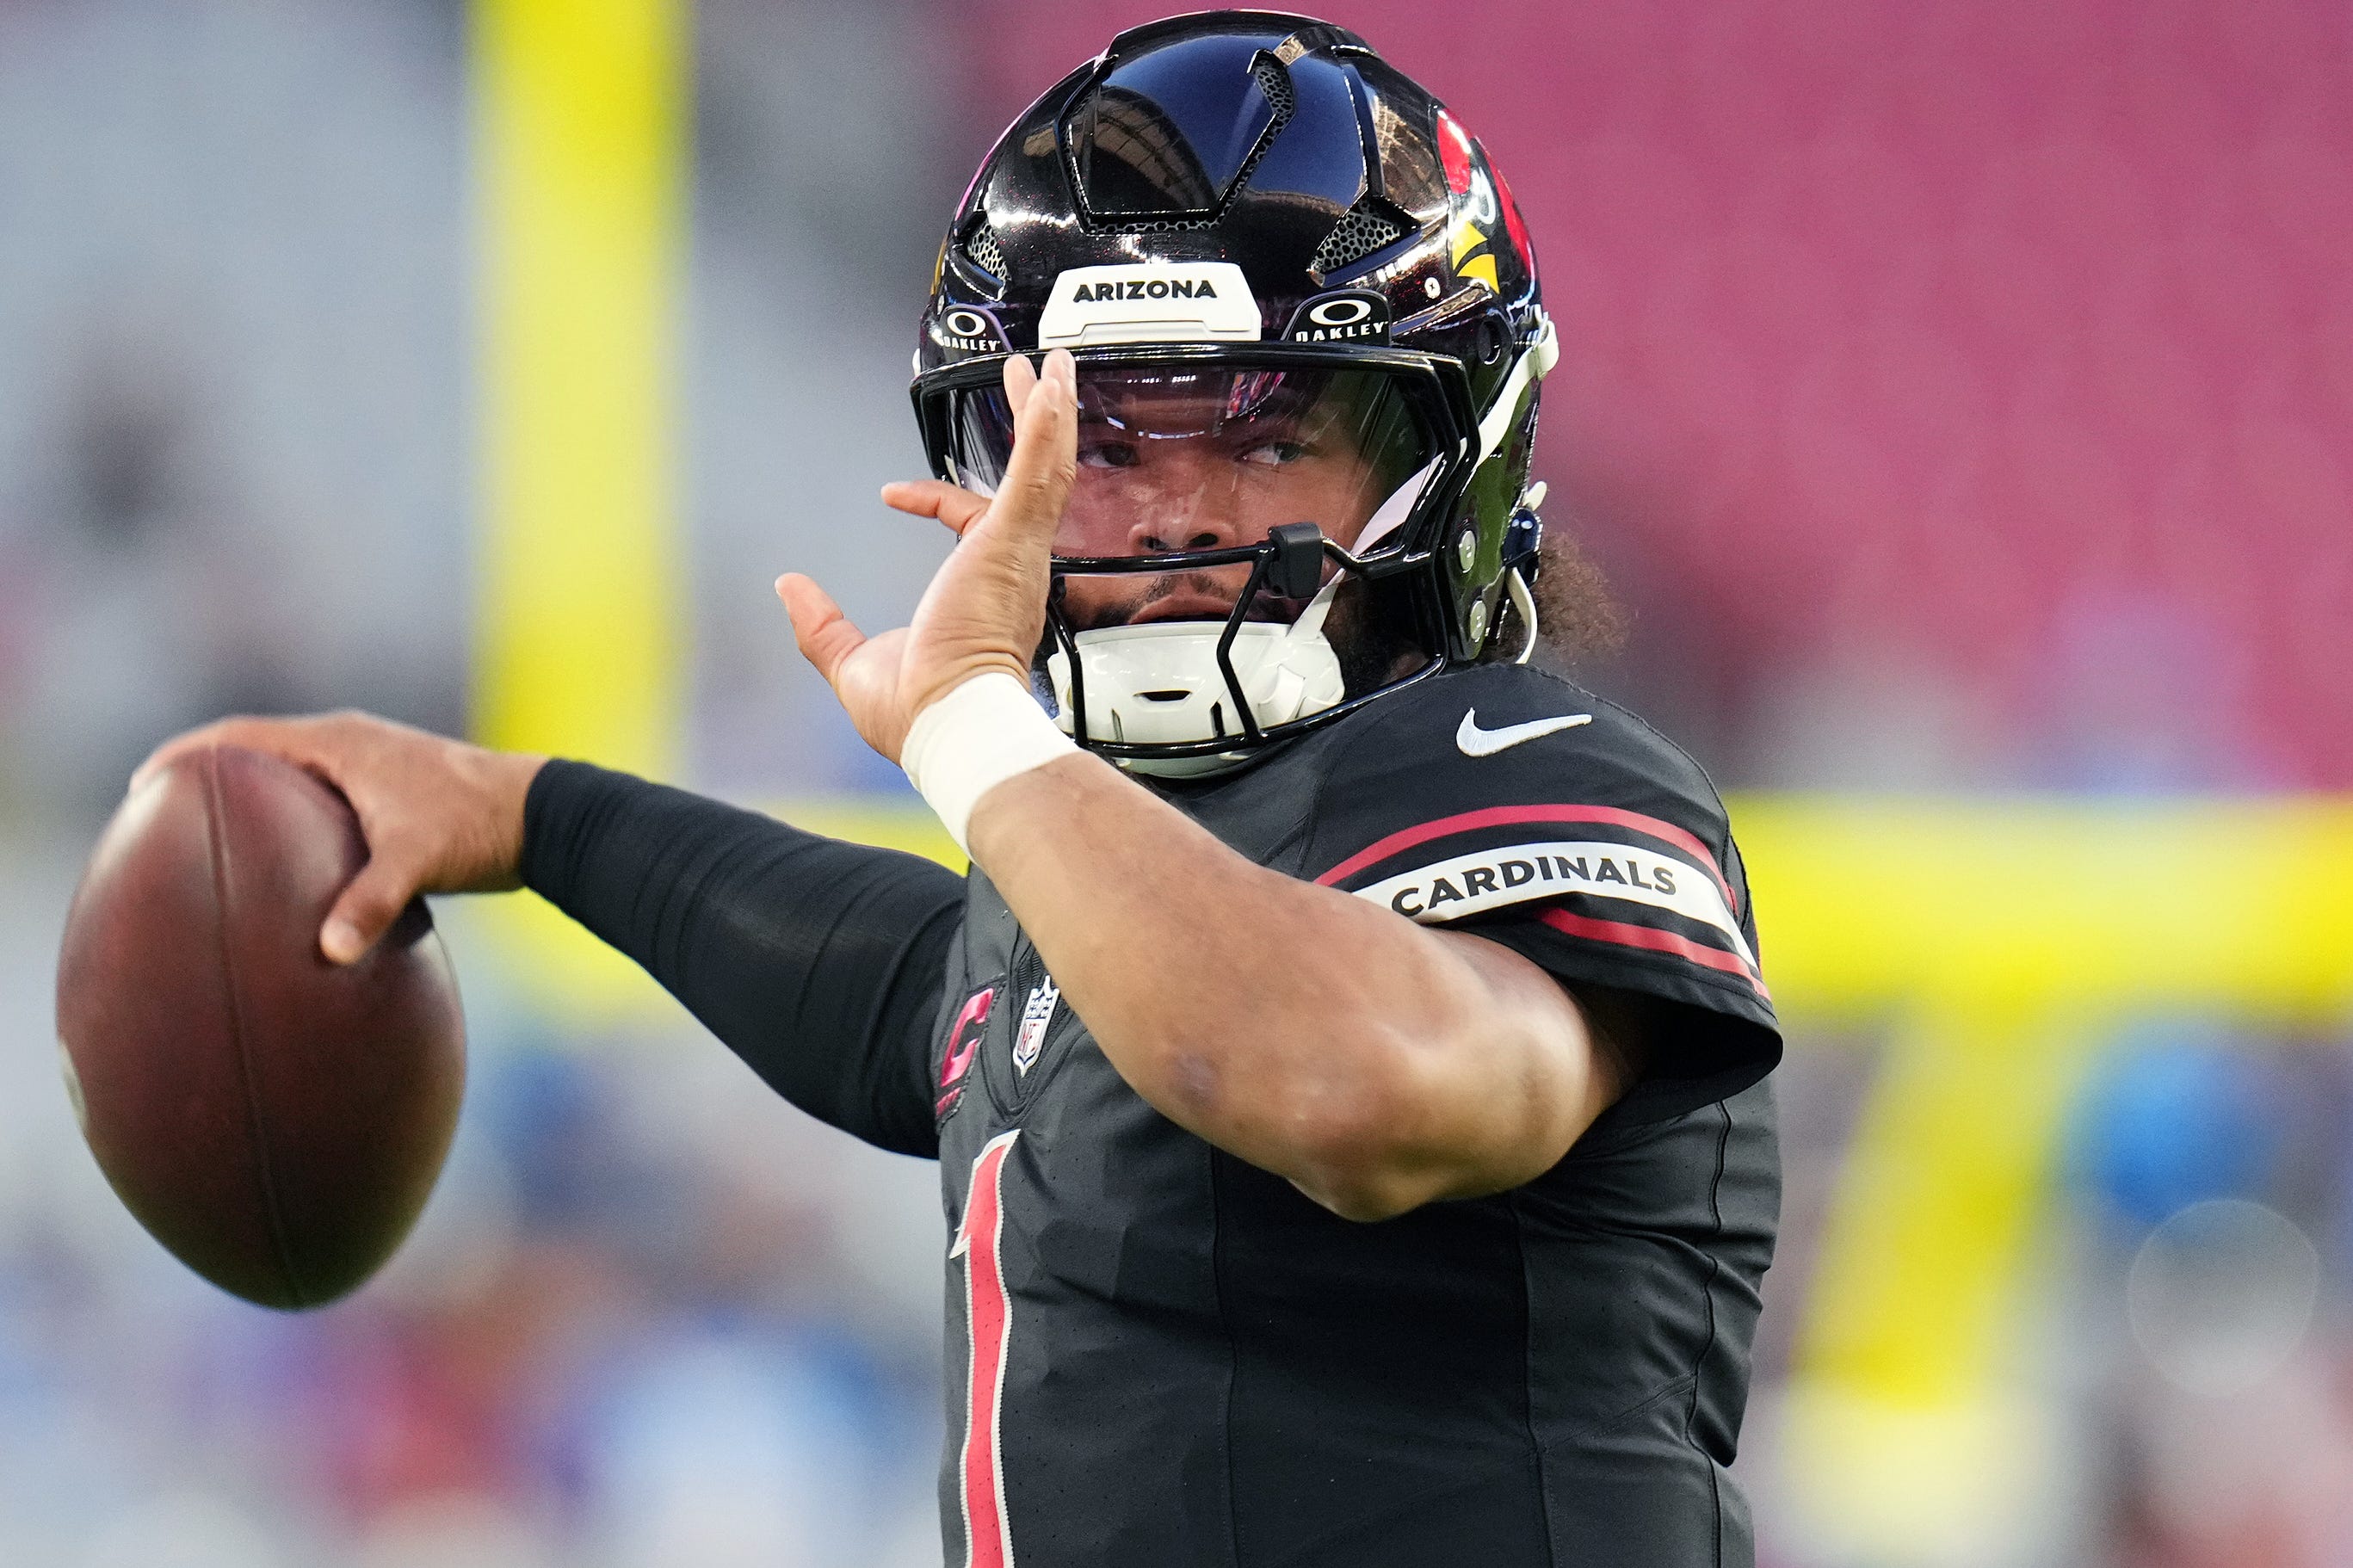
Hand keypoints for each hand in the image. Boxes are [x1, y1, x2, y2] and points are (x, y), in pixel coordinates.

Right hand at [131, 712, 545, 963]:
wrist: (544, 815)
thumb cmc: (479, 825)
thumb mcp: (419, 861)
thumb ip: (371, 901)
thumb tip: (327, 951)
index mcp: (339, 743)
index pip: (241, 738)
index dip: (187, 756)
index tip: (142, 783)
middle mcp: (349, 745)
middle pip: (257, 752)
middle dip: (209, 777)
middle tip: (159, 817)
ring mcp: (369, 766)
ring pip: (290, 777)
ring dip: (251, 799)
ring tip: (206, 839)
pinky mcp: (389, 793)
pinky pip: (319, 801)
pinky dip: (289, 822)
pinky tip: (279, 865)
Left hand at [777, 349, 1077, 762]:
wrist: (951, 727)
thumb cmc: (921, 714)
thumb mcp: (852, 662)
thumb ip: (820, 625)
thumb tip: (788, 590)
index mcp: (985, 596)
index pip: (970, 525)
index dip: (935, 502)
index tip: (890, 494)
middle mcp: (1012, 573)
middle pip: (1031, 482)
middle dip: (1033, 430)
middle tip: (1032, 383)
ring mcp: (1017, 556)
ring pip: (1046, 468)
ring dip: (1049, 414)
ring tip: (1051, 366)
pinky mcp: (1011, 544)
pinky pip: (1036, 473)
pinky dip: (1044, 427)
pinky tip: (1047, 385)